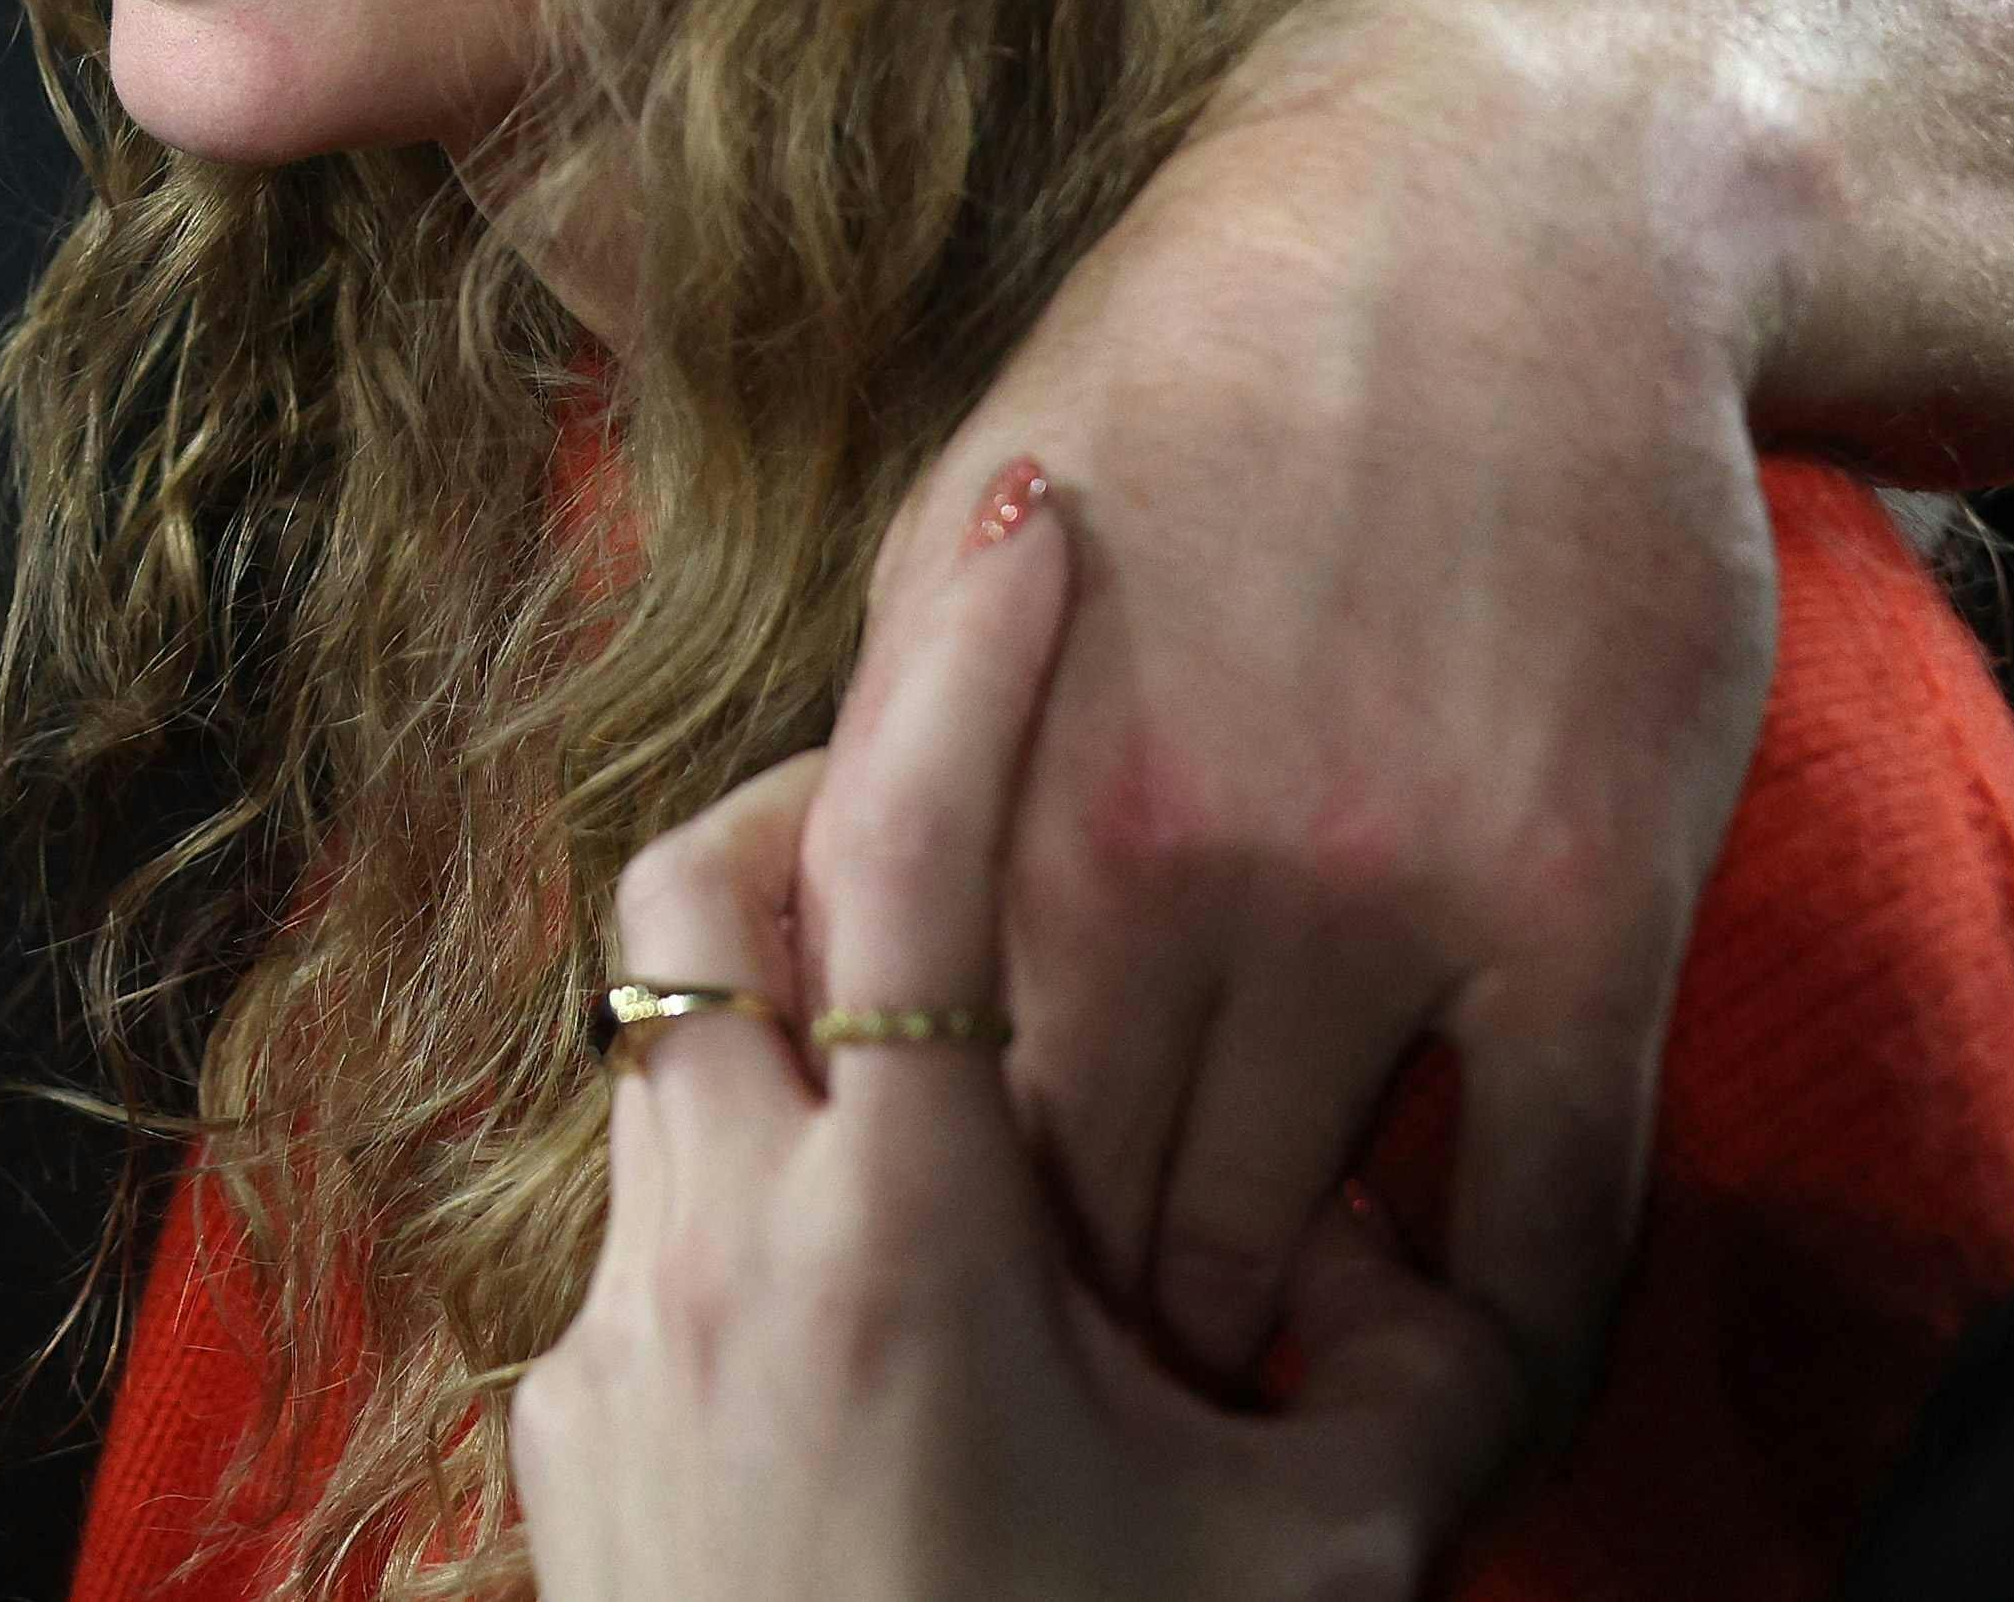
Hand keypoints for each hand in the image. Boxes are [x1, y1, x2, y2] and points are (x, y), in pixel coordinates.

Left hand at [520, 483, 1523, 1601]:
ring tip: (956, 1077)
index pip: (914, 856)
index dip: (971, 661)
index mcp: (888, 1242)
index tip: (1028, 516)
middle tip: (973, 814)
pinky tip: (884, 1306)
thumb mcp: (1319, 1564)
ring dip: (787, 1019)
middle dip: (823, 809)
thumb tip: (1453, 1248)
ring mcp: (601, 1353)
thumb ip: (1415, 1382)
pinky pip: (638, 1243)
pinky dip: (747, 1208)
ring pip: (656, 1063)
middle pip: (704, 897)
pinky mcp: (559, 1456)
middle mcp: (704, 1256)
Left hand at [844, 0, 1779, 1406]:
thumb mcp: (950, 531)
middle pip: (1085, 1218)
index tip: (955, 1287)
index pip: (917, 1119)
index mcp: (989, 794)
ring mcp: (1382, 894)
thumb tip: (817, 925)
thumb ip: (898, 754)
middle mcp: (1166, 867)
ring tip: (1245, 1378)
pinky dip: (1514, 1331)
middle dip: (1074, 1328)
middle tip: (1087, 1378)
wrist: (1484, 214)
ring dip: (1265, 1342)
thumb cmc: (1201, 359)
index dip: (930, 1239)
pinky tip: (1480, 1356)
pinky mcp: (1587, 901)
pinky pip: (1554, 1203)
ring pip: (1292, 1240)